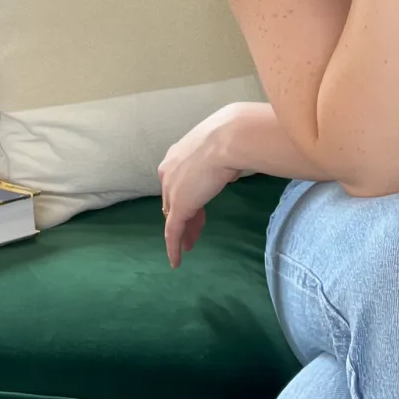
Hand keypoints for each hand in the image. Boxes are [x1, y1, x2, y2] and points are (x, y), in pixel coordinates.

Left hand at [157, 117, 240, 268]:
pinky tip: (177, 261)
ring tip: (188, 245)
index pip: (178, 181)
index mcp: (177, 154)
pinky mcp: (177, 208)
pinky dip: (174, 247)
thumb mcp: (222, 147)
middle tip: (193, 230)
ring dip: (183, 231)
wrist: (228, 139)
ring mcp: (171, 190)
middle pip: (173, 199)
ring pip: (173, 217)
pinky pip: (173, 232)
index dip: (187, 195)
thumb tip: (230, 168)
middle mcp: (168, 171)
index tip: (197, 206)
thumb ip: (220, 159)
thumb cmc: (230, 138)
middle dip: (183, 215)